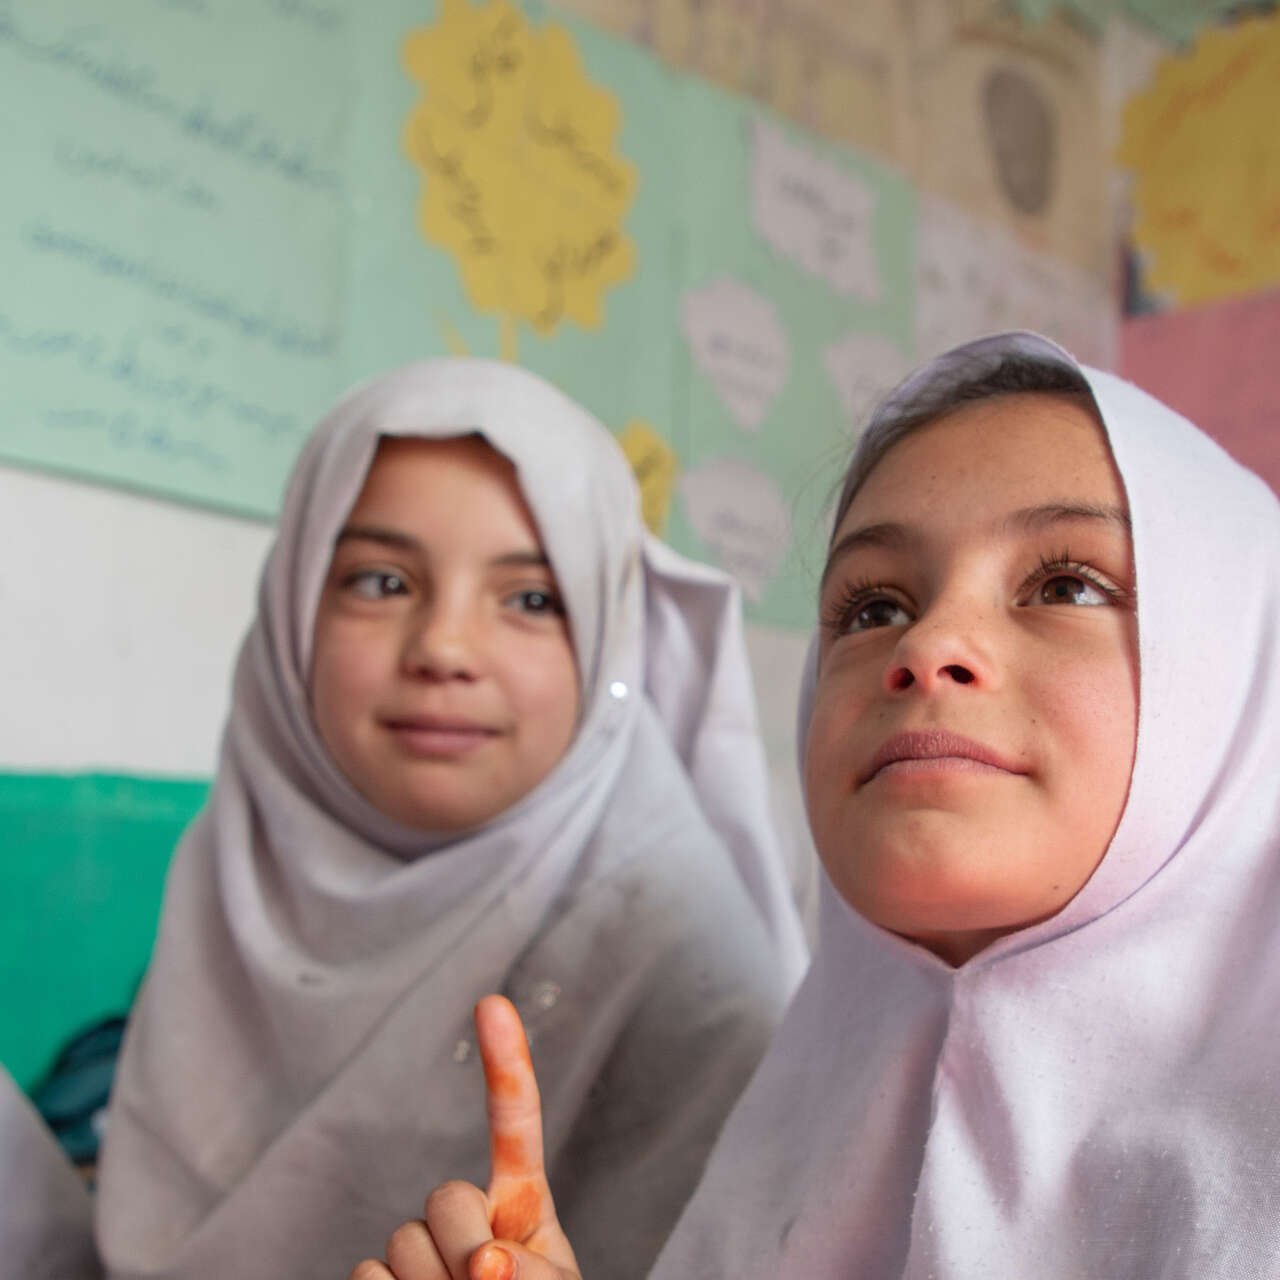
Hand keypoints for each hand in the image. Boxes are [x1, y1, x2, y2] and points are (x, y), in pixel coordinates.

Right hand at [350, 995, 581, 1279]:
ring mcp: (419, 1256)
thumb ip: (534, 1271)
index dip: (505, 1063)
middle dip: (463, 1244)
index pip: (514, 1124)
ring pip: (400, 1243)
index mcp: (523, 1209)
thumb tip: (485, 1262)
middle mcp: (468, 1223)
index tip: (491, 1002)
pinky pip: (365, 1278)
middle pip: (445, 1197)